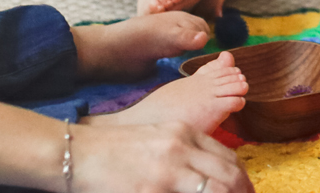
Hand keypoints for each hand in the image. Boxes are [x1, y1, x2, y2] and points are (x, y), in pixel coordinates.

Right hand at [72, 120, 250, 192]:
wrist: (75, 153)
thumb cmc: (111, 150)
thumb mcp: (155, 139)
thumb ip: (182, 152)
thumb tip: (207, 175)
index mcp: (183, 133)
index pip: (228, 157)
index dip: (242, 180)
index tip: (245, 192)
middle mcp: (180, 150)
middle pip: (229, 176)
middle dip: (243, 192)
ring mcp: (167, 173)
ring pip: (216, 191)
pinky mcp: (151, 192)